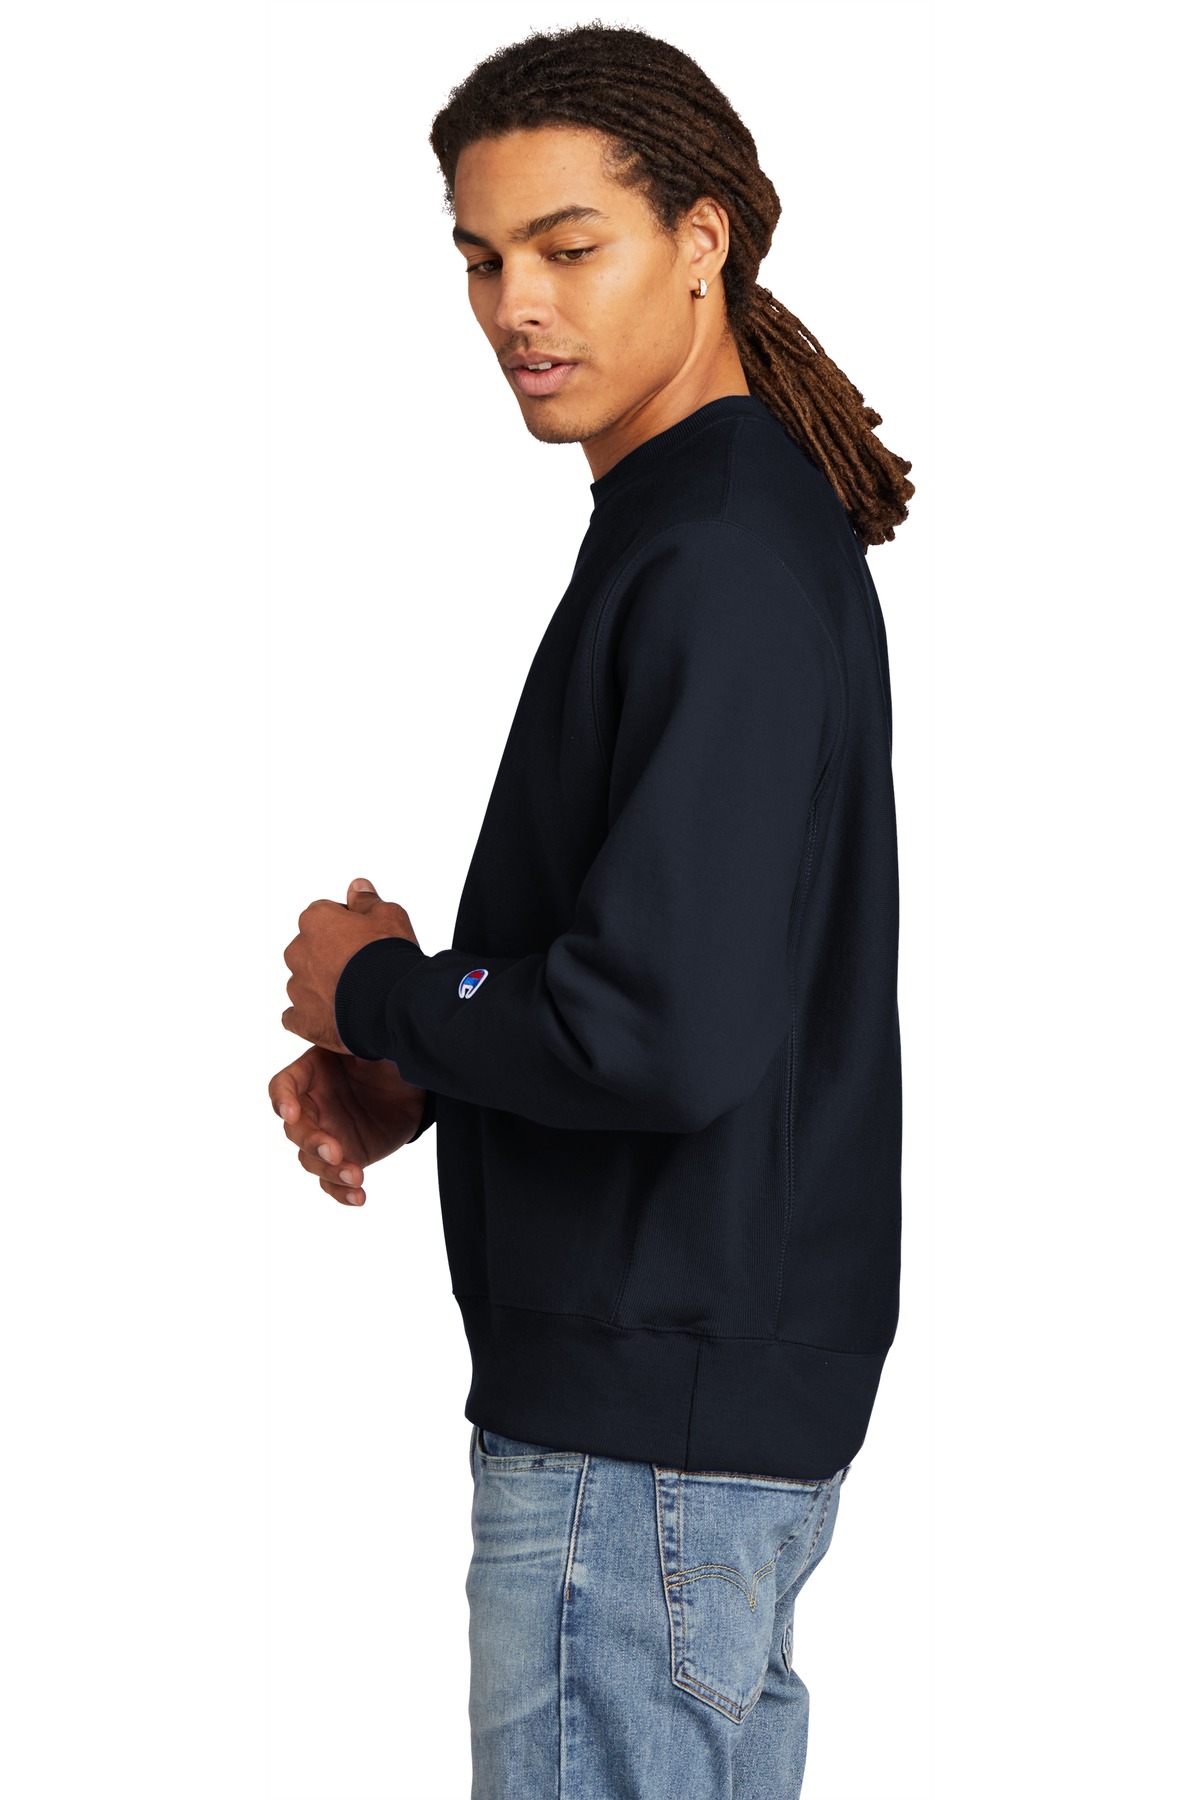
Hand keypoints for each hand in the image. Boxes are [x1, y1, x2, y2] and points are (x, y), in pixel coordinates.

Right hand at [268, 1044, 428, 1206]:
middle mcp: (313, 1106)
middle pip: (295, 1129)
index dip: (282, 1100)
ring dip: (330, 1170)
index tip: (291, 1113)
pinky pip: (333, 1180)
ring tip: (356, 1175)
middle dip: (311, 1141)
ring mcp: (327, 1133)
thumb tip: (360, 1029)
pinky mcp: (346, 1156)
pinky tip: (359, 1197)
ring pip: (311, 1159)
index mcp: (312, 1073)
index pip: (282, 1087)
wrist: (416, 1083)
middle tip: (335, 1149)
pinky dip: (341, 1193)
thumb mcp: (375, 1043)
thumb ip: (359, 1042)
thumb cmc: (389, 1056)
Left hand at [281, 876, 416, 1051]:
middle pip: (310, 949)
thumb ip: (367, 900)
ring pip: (304, 983)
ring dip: (322, 987)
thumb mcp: (389, 915)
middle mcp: (299, 952)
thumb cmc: (389, 956)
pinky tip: (334, 1018)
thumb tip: (357, 887)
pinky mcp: (303, 1019)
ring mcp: (298, 988)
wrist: (392, 1003)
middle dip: (330, 957)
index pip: (323, 915)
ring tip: (354, 997)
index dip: (346, 926)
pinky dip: (313, 1017)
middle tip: (360, 969)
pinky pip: (297, 1017)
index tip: (364, 938)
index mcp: (315, 921)